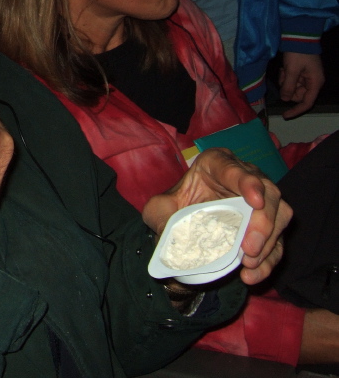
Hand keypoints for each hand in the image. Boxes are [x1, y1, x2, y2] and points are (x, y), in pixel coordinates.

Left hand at [142, 148, 291, 284]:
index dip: (248, 183)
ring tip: (248, 262)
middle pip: (269, 193)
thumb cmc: (172, 209)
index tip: (254, 201)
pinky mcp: (268, 227)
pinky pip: (277, 241)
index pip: (235, 169)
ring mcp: (261, 202)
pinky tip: (252, 274)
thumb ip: (160, 215)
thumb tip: (171, 231)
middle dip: (263, 222)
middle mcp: (244, 177)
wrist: (183, 229)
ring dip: (269, 242)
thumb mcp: (158, 209)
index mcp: (215, 164)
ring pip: (281, 215)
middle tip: (248, 248)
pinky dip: (269, 260)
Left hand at [279, 52, 324, 118]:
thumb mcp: (292, 71)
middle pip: (297, 96)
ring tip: (284, 70)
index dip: (296, 111)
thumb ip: (288, 86)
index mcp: (315, 83)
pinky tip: (284, 68)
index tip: (284, 115)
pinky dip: (285, 77)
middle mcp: (312, 82)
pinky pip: (290, 81)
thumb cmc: (298, 54)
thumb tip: (285, 100)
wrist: (299, 38)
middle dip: (288, 89)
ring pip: (292, 89)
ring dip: (285, 82)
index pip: (307, 103)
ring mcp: (306, 78)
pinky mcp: (300, 74)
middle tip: (284, 76)